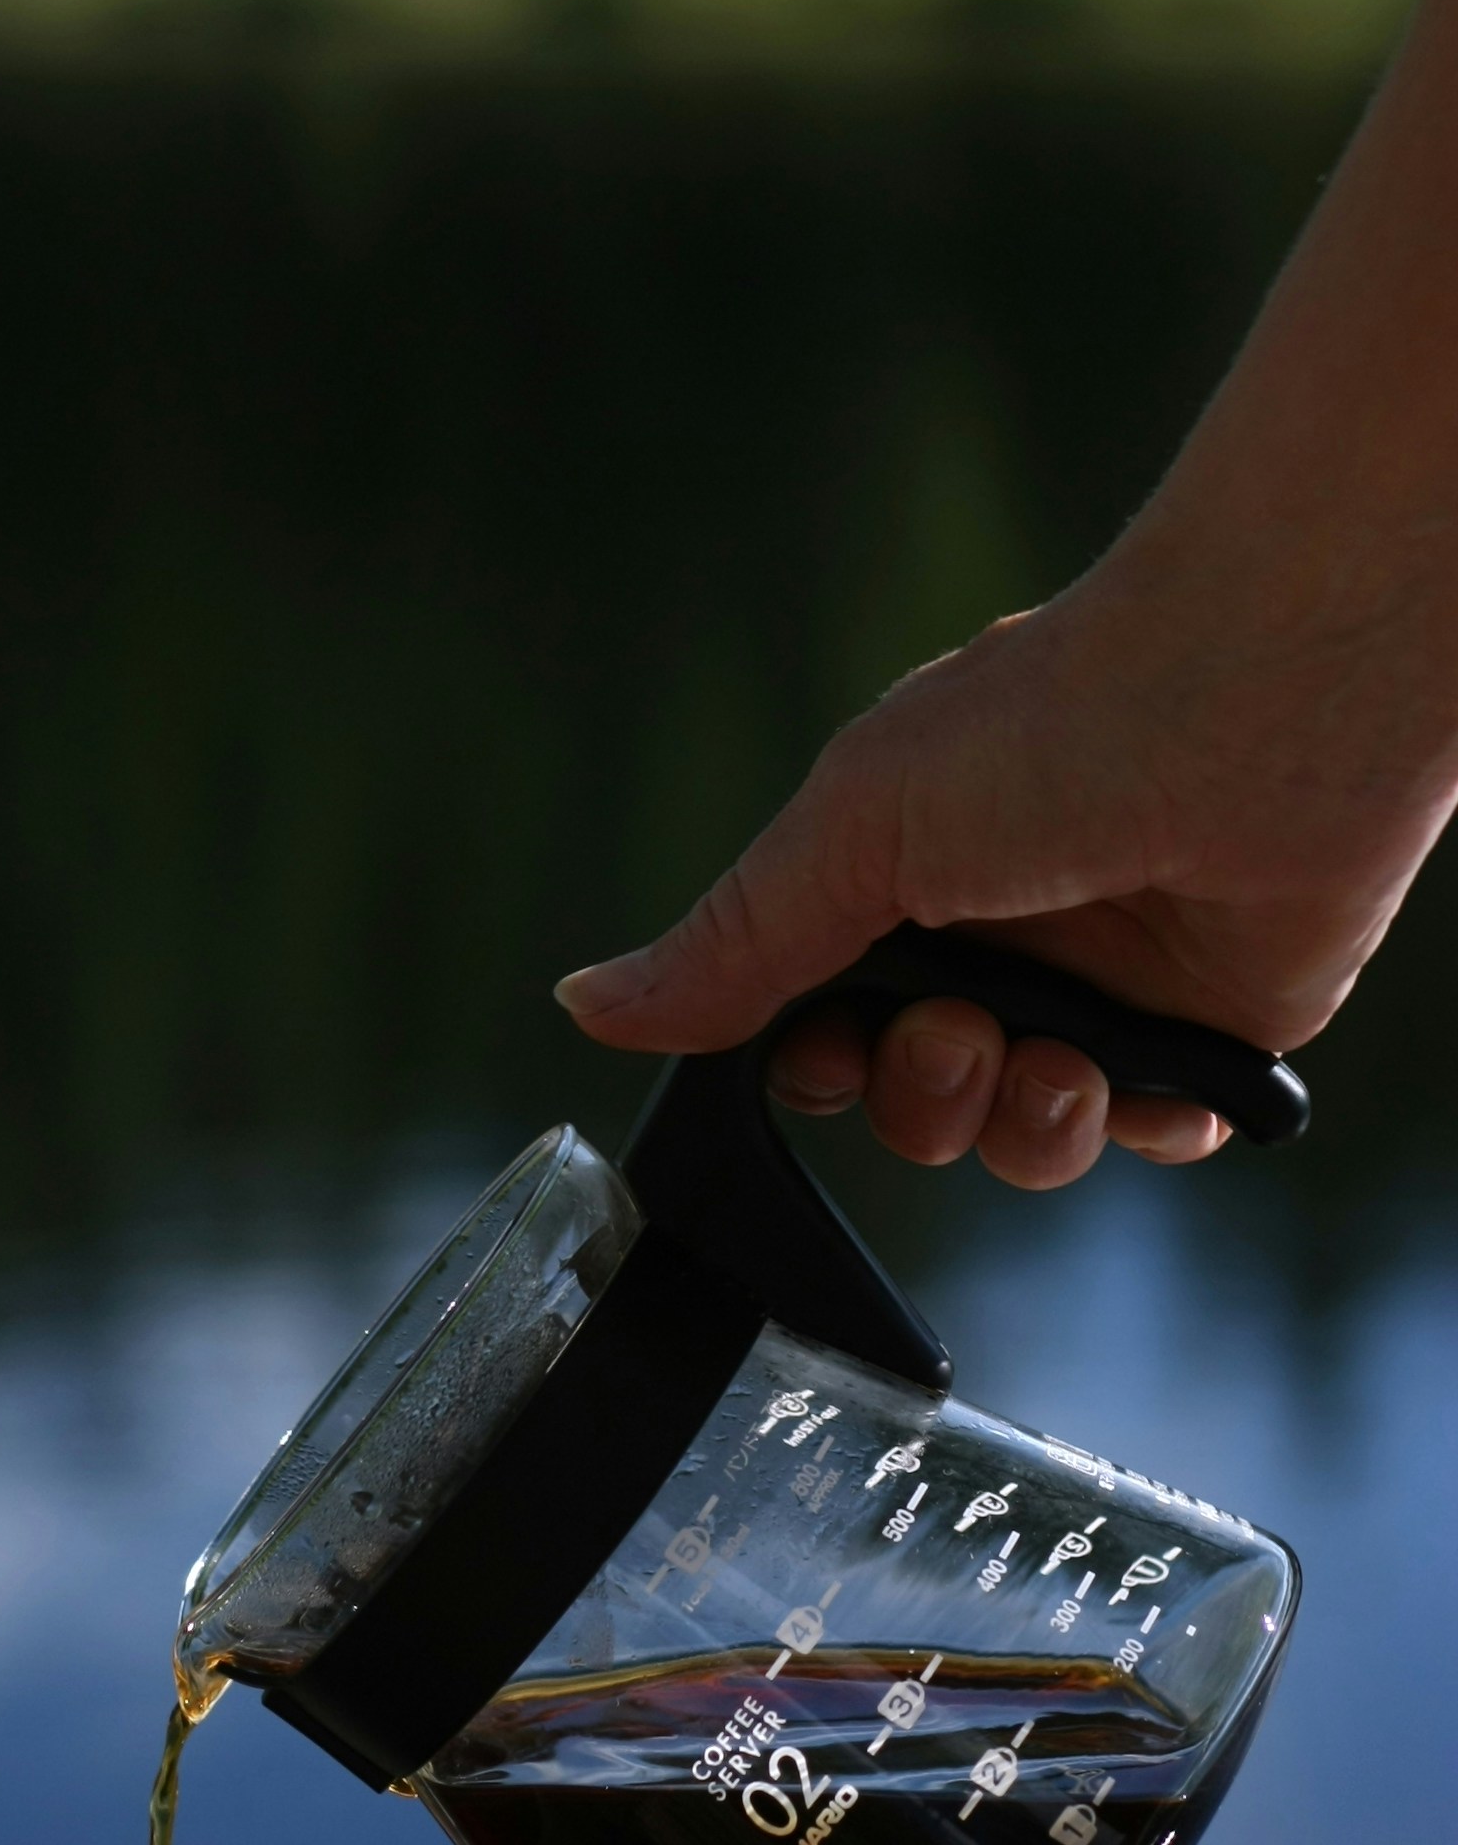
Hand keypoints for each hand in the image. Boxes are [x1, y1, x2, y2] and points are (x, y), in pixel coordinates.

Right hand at [554, 541, 1457, 1186]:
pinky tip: (1149, 1081)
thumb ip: (731, 942)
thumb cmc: (1055, 724)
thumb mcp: (853, 829)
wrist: (1260, 709)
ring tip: (1058, 1062)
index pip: (816, 1024)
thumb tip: (584, 1005)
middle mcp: (995, 936)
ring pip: (1024, 1135)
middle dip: (924, 1094)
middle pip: (912, 1099)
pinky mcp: (1208, 1029)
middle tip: (962, 1032)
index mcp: (899, 877)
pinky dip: (1143, 1125)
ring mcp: (1101, 985)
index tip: (827, 1054)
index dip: (815, 1066)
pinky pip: (1151, 1135)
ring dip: (1025, 1124)